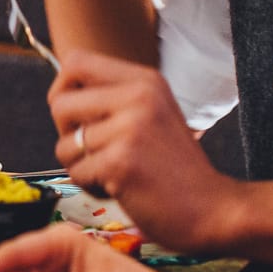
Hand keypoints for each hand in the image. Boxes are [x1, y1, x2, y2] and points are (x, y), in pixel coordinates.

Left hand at [47, 50, 248, 255]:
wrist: (214, 210)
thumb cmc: (174, 169)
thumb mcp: (151, 115)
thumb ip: (112, 99)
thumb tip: (58, 94)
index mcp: (145, 81)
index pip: (75, 61)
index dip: (62, 90)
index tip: (77, 117)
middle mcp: (139, 96)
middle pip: (59, 103)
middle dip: (67, 135)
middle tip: (98, 153)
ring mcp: (131, 128)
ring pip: (64, 145)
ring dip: (82, 167)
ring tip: (115, 173)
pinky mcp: (121, 161)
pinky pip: (77, 173)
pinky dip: (92, 187)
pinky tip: (121, 189)